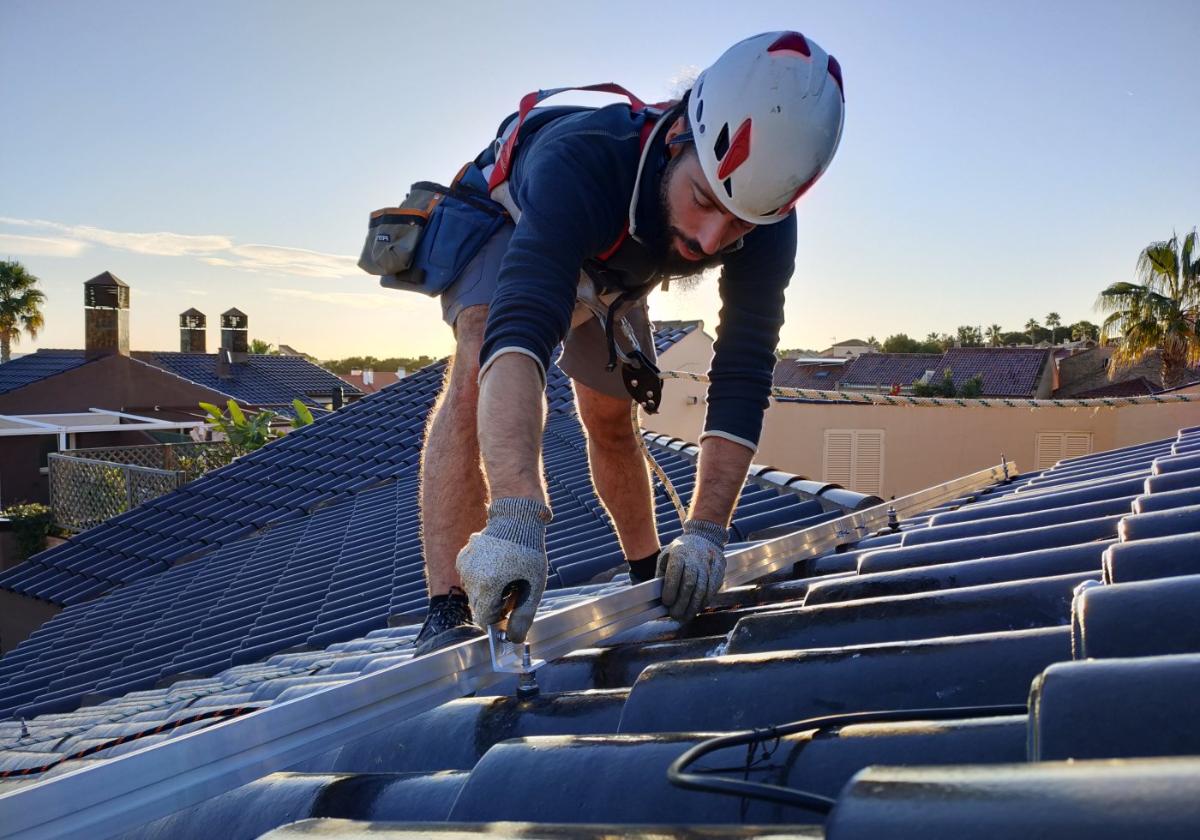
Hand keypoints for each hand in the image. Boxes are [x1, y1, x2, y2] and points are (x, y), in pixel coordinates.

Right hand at [455, 497, 551, 642]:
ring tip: (507, 574)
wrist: (517, 520)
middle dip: (495, 604)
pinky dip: (482, 577)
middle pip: (479, 606)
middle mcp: (471, 576)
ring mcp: (464, 565)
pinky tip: (496, 565)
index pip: (484, 618)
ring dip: (488, 590)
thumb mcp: (534, 586)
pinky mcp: (463, 556)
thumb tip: (513, 640)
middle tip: (514, 589)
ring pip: (474, 592)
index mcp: (488, 584)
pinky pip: (470, 577)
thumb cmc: (529, 553)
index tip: (511, 609)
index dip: (499, 618)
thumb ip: (524, 616)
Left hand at [656, 519, 727, 620]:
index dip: (670, 589)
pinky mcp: (718, 572)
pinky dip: (703, 602)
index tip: (666, 602)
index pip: (675, 572)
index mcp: (679, 553)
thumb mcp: (667, 556)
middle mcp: (695, 559)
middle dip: (681, 603)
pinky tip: (695, 609)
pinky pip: (711, 590)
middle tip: (674, 615)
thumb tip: (657, 595)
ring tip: (684, 617)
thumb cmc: (681, 551)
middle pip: (689, 584)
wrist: (705, 538)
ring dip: (693, 606)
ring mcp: (708, 566)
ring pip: (702, 589)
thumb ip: (662, 573)